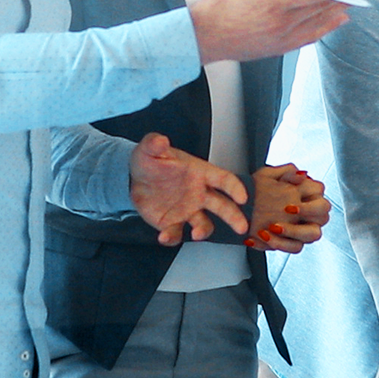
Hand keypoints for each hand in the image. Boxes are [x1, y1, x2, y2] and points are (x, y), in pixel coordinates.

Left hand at [128, 133, 248, 243]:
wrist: (135, 179)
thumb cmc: (151, 162)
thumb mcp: (149, 149)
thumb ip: (154, 144)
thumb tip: (160, 140)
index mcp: (200, 174)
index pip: (223, 179)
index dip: (235, 188)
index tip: (242, 197)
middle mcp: (199, 194)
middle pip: (223, 206)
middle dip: (234, 217)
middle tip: (241, 227)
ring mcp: (188, 210)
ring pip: (204, 224)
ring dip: (203, 230)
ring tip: (197, 234)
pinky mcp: (173, 222)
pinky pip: (176, 233)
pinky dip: (172, 237)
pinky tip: (165, 236)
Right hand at [189, 0, 375, 63]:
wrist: (203, 37)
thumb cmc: (219, 2)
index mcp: (275, 1)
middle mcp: (284, 22)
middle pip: (326, 6)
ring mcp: (284, 37)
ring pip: (322, 22)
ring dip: (343, 8)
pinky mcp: (281, 48)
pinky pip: (312, 37)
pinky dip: (328, 26)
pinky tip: (340, 18)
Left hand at [244, 165, 330, 252]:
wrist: (242, 207)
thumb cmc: (258, 191)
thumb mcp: (267, 176)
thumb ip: (286, 172)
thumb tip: (301, 174)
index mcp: (309, 194)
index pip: (320, 193)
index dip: (307, 196)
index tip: (289, 204)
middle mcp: (311, 213)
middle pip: (323, 215)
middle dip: (307, 214)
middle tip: (286, 212)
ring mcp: (305, 229)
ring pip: (313, 234)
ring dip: (294, 232)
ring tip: (271, 229)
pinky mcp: (294, 243)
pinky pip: (295, 247)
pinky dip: (278, 244)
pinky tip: (260, 237)